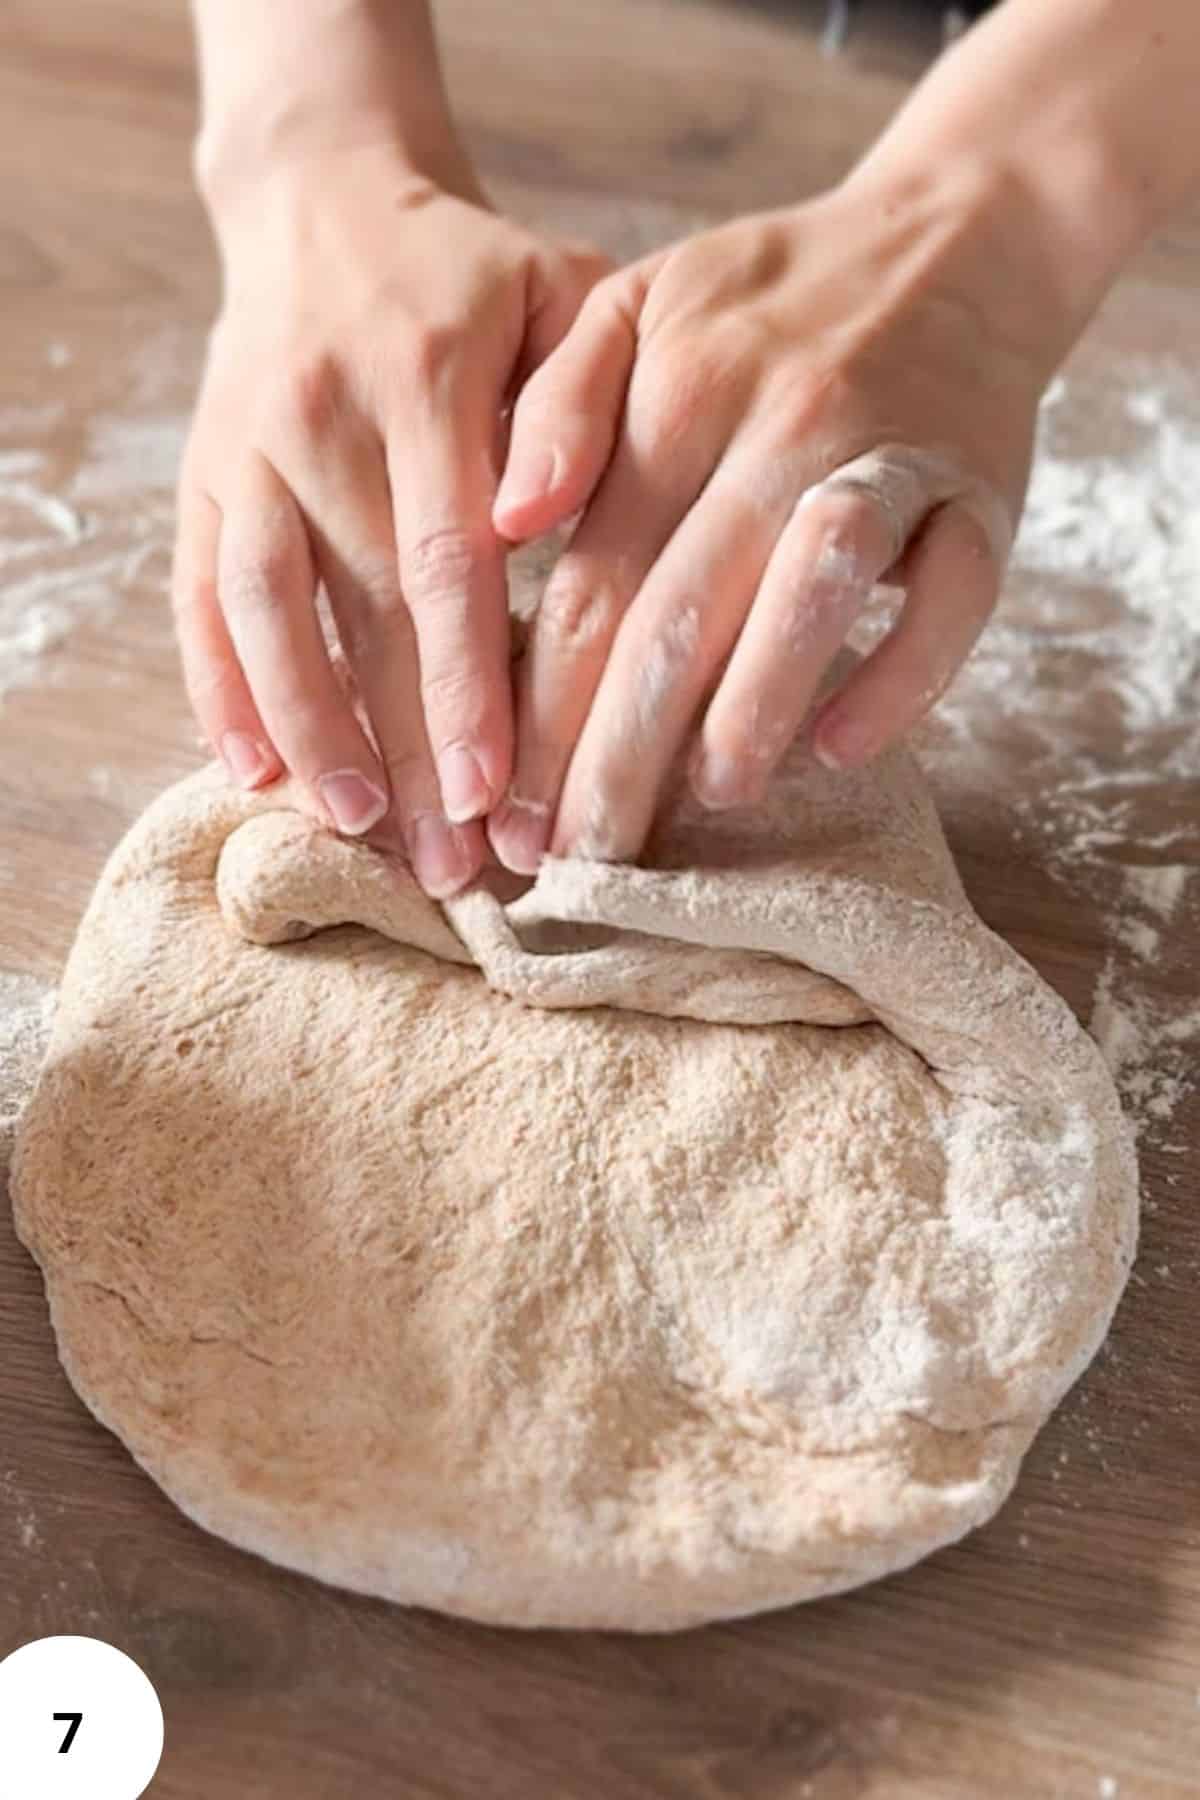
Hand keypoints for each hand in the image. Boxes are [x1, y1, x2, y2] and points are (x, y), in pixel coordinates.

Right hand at [173, 146, 606, 894]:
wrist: (327, 201)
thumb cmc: (480, 277)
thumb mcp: (565, 295)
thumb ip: (578, 401)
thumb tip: (539, 522)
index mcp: (427, 380)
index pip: (445, 566)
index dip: (466, 691)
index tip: (491, 797)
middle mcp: (323, 420)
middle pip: (362, 616)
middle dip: (405, 752)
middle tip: (447, 865)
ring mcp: (249, 452)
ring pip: (266, 616)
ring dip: (311, 736)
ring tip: (357, 835)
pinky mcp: (202, 477)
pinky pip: (200, 597)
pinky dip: (219, 688)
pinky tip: (252, 773)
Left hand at [488, 172, 1050, 871]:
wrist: (953, 239)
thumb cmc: (770, 301)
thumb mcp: (639, 302)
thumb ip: (560, 402)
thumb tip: (504, 519)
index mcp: (680, 387)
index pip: (593, 576)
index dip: (539, 706)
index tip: (503, 809)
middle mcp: (779, 421)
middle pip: (680, 608)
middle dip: (616, 751)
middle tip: (575, 858)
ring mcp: (887, 458)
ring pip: (809, 593)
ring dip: (750, 709)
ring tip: (701, 804)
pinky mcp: (982, 494)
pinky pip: (952, 598)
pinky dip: (900, 675)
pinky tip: (840, 749)